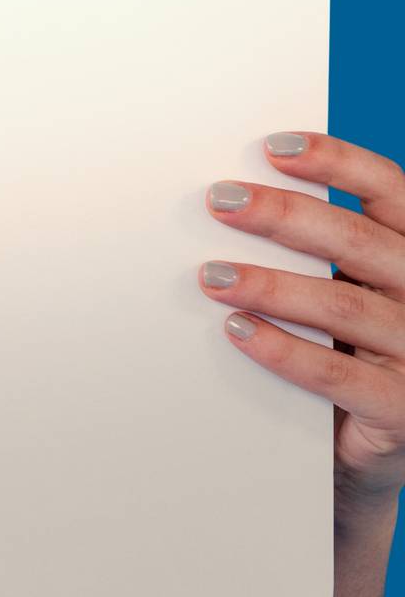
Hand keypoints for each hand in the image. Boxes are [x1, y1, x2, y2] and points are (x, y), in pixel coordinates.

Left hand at [199, 131, 404, 531]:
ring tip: (210, 274)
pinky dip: (284, 350)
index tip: (274, 147)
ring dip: (270, 285)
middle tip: (221, 201)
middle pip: (358, 241)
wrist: (372, 450)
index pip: (391, 190)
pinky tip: (237, 330)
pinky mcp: (403, 411)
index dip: (338, 162)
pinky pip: (339, 375)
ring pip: (343, 306)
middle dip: (283, 215)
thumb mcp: (352, 285)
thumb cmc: (354, 346)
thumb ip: (324, 247)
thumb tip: (237, 194)